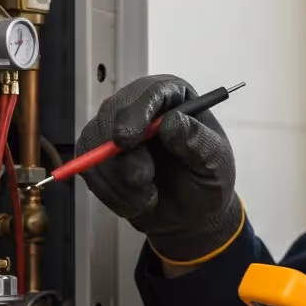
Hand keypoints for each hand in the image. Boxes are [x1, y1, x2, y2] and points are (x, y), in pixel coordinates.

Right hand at [75, 74, 242, 264]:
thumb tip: (171, 122)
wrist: (193, 215)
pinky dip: (110, 192)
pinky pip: (88, 168)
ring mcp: (116, 130)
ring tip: (149, 198)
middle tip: (142, 179)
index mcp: (174, 98)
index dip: (135, 111)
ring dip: (118, 179)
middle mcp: (142, 108)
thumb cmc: (209, 181)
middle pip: (113, 112)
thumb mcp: (217, 162)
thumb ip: (197, 141)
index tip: (128, 140)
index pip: (150, 90)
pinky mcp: (99, 156)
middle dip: (121, 151)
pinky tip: (135, 203)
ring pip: (95, 143)